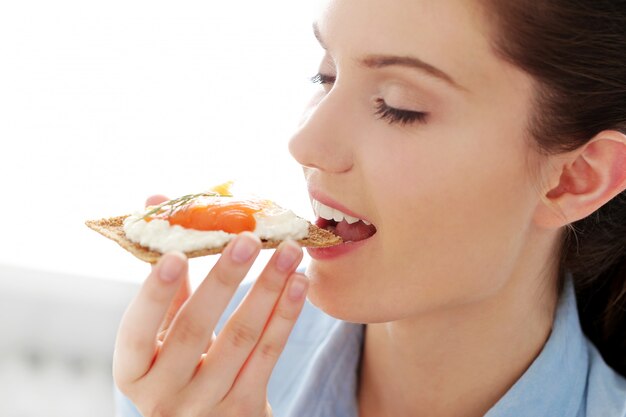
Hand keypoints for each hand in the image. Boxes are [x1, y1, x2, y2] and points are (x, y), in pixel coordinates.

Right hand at [113, 195, 307, 416]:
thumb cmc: (183, 361)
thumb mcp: (165, 329)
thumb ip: (165, 276)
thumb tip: (157, 202)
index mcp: (133, 371)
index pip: (136, 331)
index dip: (154, 293)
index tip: (175, 253)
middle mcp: (164, 395)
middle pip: (195, 330)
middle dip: (225, 279)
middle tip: (249, 238)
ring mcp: (206, 406)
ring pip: (241, 338)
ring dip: (267, 289)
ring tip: (289, 251)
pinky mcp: (244, 409)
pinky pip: (268, 354)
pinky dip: (285, 315)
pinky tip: (298, 283)